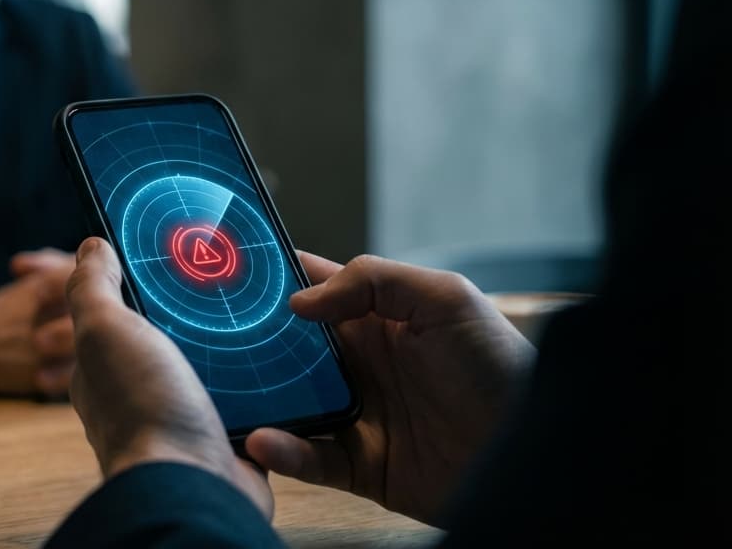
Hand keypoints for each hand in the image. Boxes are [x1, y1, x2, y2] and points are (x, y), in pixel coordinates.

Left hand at [65, 238, 272, 518]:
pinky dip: (266, 383)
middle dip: (199, 310)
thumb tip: (91, 248)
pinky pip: (252, 400)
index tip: (177, 252)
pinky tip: (283, 356)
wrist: (191, 484)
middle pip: (174, 336)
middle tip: (232, 275)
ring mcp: (184, 417)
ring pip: (216, 366)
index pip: (121, 312)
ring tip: (265, 307)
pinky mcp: (227, 436)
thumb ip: (92, 288)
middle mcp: (142, 393)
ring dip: (237, 345)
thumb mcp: (105, 331)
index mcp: (105, 367)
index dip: (143, 281)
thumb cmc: (141, 407)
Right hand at [246, 253, 535, 525]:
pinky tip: (266, 440)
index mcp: (376, 318)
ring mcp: (357, 415)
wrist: (533, 452)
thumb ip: (374, 281)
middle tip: (204, 337)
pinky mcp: (361, 466)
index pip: (311, 289)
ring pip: (287, 404)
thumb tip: (301, 301)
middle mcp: (359, 364)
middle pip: (286, 349)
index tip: (224, 271)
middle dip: (246, 342)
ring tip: (224, 394)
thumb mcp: (446, 298)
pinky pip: (309, 458)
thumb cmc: (500, 367)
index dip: (269, 279)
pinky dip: (283, 451)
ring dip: (256, 400)